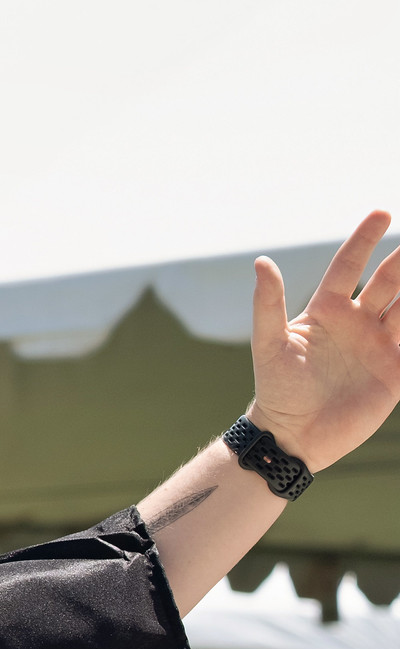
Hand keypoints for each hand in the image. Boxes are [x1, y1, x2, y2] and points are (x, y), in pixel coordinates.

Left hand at [248, 211, 399, 470]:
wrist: (293, 436)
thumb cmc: (276, 389)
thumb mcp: (270, 344)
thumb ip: (268, 304)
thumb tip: (261, 261)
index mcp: (327, 311)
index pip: (349, 266)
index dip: (363, 240)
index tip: (381, 212)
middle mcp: (357, 322)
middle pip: (388, 282)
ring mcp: (379, 345)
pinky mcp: (396, 372)